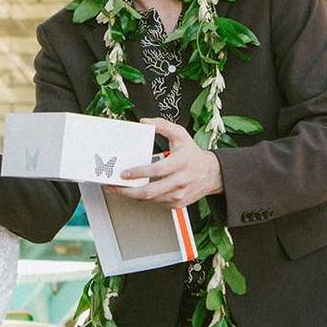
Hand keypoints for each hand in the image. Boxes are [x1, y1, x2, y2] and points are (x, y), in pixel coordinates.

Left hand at [102, 118, 223, 208]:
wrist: (212, 174)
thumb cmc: (192, 154)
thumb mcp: (181, 135)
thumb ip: (163, 125)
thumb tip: (145, 122)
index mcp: (181, 162)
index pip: (158, 170)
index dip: (140, 173)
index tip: (125, 173)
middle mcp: (180, 181)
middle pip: (151, 191)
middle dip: (129, 191)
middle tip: (115, 187)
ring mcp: (179, 195)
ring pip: (151, 200)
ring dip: (133, 195)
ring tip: (120, 189)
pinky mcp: (177, 204)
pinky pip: (156, 203)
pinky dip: (144, 198)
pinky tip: (136, 191)